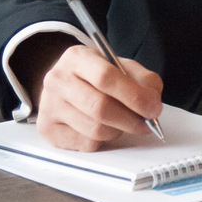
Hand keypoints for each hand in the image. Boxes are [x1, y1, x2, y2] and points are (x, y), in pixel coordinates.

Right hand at [32, 42, 164, 151]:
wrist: (64, 83)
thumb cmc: (94, 76)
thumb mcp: (119, 66)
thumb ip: (141, 79)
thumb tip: (152, 101)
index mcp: (77, 58)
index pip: (105, 78)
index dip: (134, 96)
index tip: (153, 107)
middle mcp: (58, 80)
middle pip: (99, 108)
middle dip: (130, 119)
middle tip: (146, 123)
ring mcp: (49, 106)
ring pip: (95, 129)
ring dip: (118, 130)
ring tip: (122, 122)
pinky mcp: (48, 129)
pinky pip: (86, 143)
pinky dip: (102, 140)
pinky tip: (102, 128)